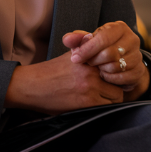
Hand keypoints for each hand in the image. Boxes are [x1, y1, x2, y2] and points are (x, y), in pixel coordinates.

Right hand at [5, 50, 124, 114]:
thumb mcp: (68, 55)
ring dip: (109, 99)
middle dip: (113, 87)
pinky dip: (102, 108)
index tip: (109, 78)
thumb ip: (84, 49)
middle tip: (104, 91)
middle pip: (119, 81)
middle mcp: (91, 69)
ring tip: (97, 99)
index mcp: (87, 56)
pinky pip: (107, 107)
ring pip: (116, 96)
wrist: (32, 85)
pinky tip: (90, 105)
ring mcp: (90, 85)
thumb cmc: (49, 72)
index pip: (114, 64)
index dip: (114, 73)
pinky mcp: (87, 101)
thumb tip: (95, 43)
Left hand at [64, 21, 148, 99]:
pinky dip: (110, 78)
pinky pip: (123, 78)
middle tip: (87, 63)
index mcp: (119, 28)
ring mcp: (138, 55)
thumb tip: (67, 40)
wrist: (117, 61)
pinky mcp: (139, 71)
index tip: (75, 58)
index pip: (103, 38)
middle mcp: (132, 39)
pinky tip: (104, 75)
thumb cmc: (98, 48)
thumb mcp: (87, 41)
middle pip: (110, 53)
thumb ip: (76, 39)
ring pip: (116, 66)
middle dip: (94, 60)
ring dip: (101, 69)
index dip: (87, 49)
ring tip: (96, 68)